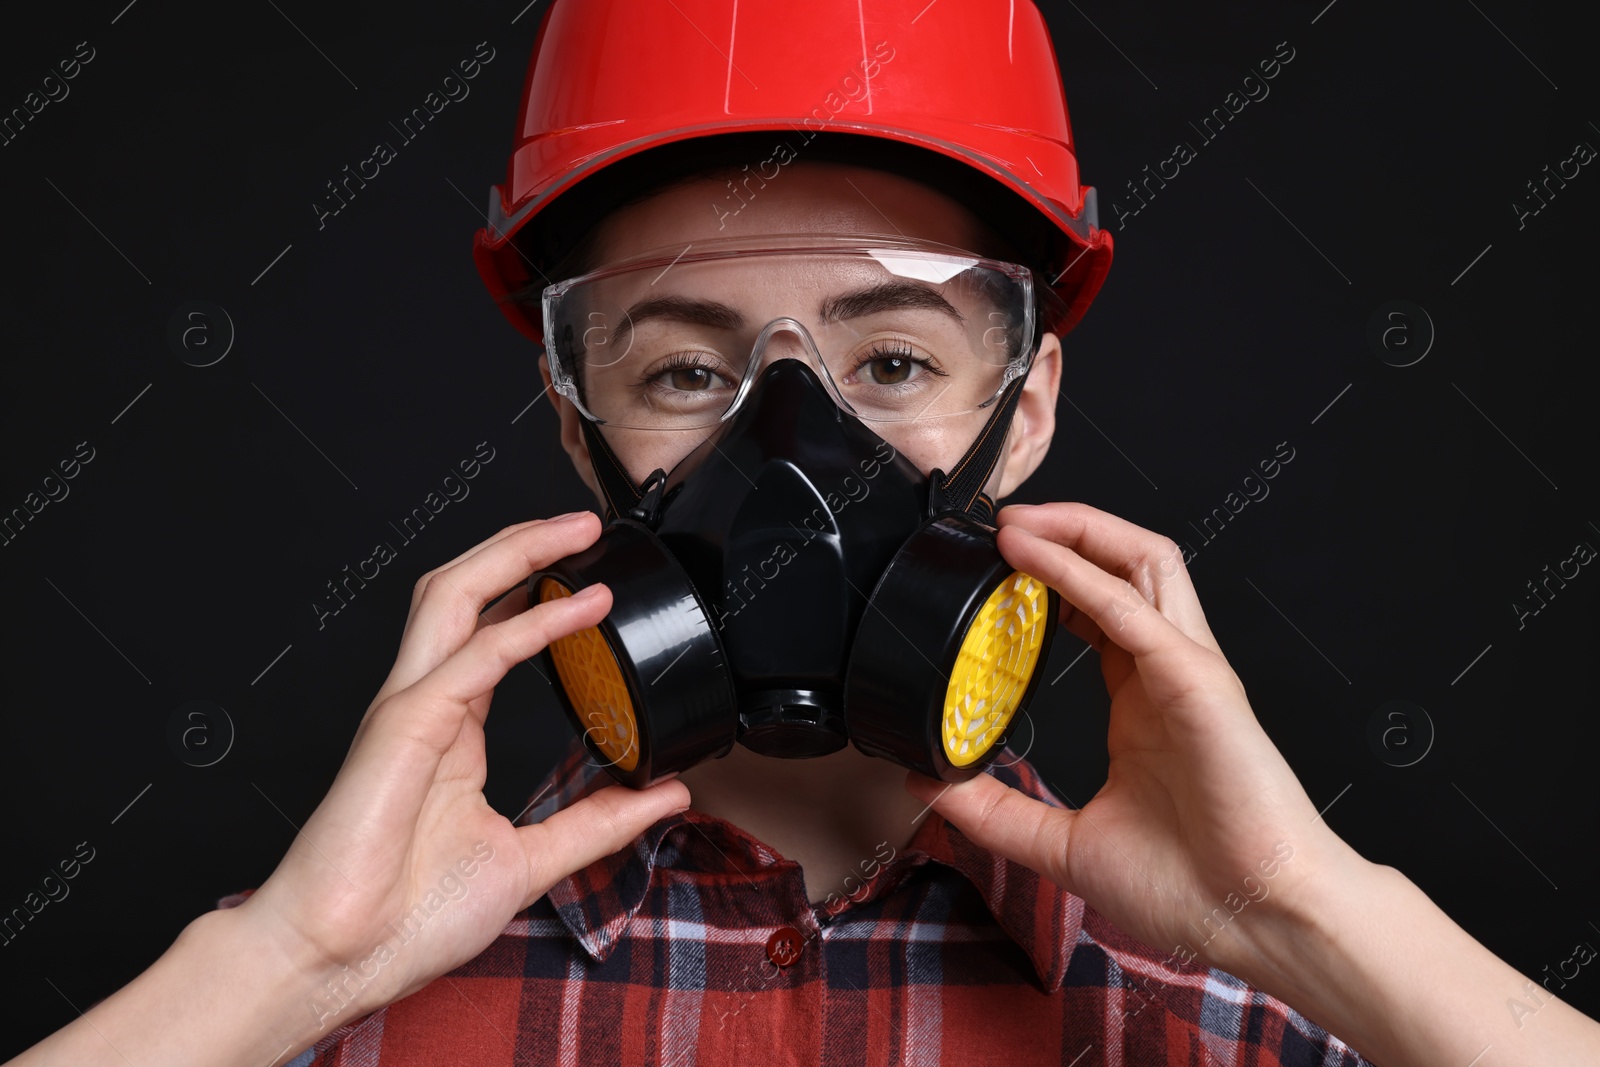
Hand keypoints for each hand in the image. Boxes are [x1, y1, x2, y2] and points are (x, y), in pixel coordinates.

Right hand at [238, 513, 689, 1021]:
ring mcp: (410, 709)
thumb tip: (661, 797)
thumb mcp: (532, 861)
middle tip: (586, 523)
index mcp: (450, 729)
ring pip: (455, 596)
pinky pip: (473, 656)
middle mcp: (427, 706)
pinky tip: (578, 607)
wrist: (344, 961)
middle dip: (522, 544)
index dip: (534, 589)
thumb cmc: (406, 918)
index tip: (592, 573)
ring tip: (576, 531)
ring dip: (517, 552)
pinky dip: (530, 624)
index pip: (490, 630)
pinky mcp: (403, 727)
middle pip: (466, 591)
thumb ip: (597, 824)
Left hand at [904, 502, 1355, 977]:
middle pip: (1126, 564)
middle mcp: (1169, 672)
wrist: (1256, 922)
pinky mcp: (1198, 683)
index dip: (1051, 575)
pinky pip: (1134, 611)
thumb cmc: (1191, 887)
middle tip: (1003, 522)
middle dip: (1068, 529)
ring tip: (1017, 522)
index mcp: (1145, 700)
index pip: (1100, 607)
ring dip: (1078, 530)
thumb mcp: (1063, 843)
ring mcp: (1188, 670)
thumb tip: (930, 787)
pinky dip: (1080, 576)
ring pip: (1144, 561)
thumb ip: (996, 811)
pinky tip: (1034, 560)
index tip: (997, 564)